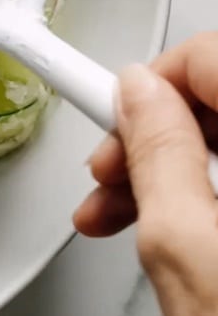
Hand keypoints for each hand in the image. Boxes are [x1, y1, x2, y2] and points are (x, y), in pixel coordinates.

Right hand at [74, 34, 217, 315]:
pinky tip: (179, 224)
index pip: (214, 58)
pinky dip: (213, 193)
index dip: (151, 83)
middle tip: (112, 179)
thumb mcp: (191, 257)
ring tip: (128, 214)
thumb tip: (138, 94)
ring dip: (179, 166)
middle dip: (157, 132)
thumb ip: (159, 156)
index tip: (107, 112)